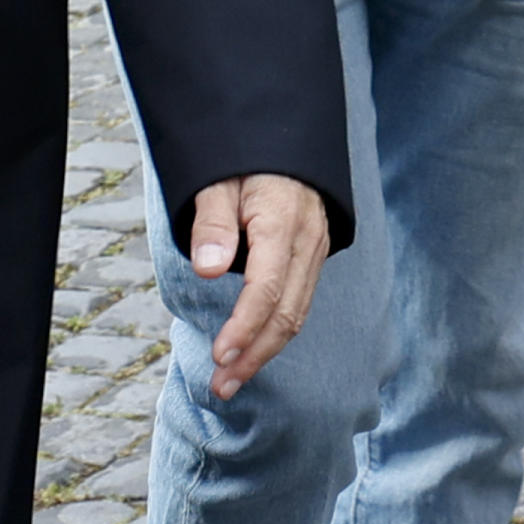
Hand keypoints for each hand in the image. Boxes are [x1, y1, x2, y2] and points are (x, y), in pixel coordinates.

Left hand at [187, 174, 330, 400]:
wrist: (285, 138)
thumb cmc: (242, 158)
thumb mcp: (217, 178)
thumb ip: (212, 223)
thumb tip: (208, 271)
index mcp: (282, 220)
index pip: (266, 287)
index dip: (244, 326)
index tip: (220, 355)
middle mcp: (306, 241)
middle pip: (286, 313)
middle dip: (253, 355)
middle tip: (220, 386)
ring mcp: (314, 252)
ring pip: (296, 315)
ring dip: (264, 352)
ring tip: (230, 381)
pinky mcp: (311, 259)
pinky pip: (298, 304)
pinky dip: (276, 334)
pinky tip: (252, 351)